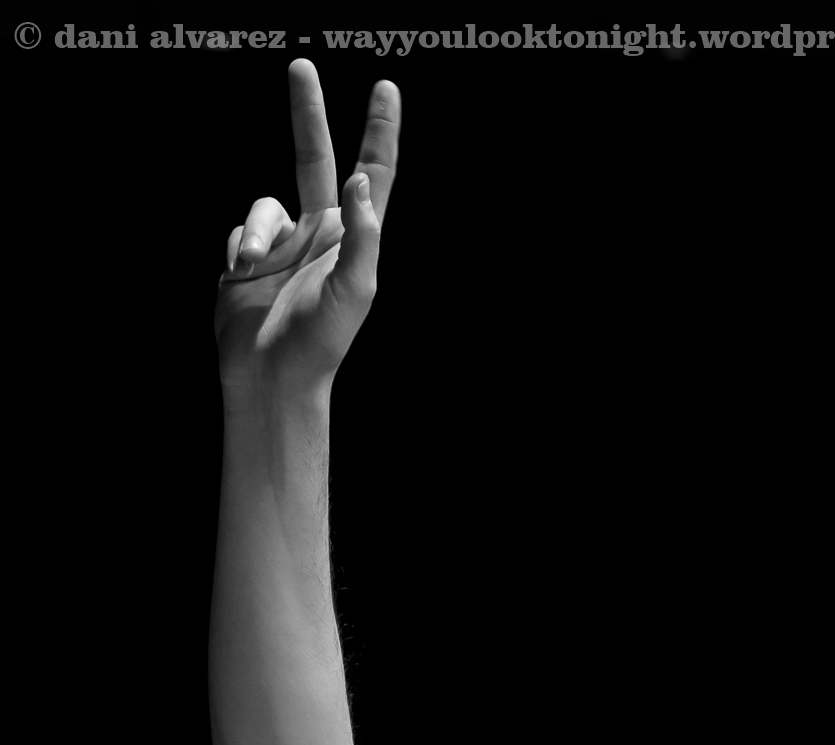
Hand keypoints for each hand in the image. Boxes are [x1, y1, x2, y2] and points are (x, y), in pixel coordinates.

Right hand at [215, 60, 400, 394]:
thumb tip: (360, 180)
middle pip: (312, 158)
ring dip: (255, 233)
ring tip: (252, 269)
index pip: (371, 175)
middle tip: (301, 68)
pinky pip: (237, 231)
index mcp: (351, 238)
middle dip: (307, 113)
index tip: (385, 88)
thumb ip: (362, 234)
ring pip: (262, 205)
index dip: (379, 132)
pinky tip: (242, 282)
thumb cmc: (320, 341)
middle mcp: (317, 234)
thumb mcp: (354, 289)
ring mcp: (280, 245)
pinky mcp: (244, 258)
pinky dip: (238, 251)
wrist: (270, 376)